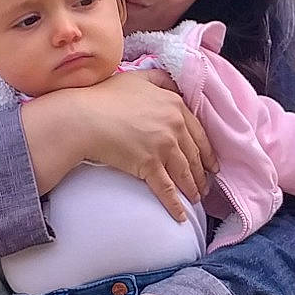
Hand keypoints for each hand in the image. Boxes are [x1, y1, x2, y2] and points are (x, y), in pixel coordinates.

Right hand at [20, 71, 216, 220]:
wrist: (84, 118)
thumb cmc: (106, 96)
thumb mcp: (137, 78)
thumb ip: (159, 78)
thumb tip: (172, 83)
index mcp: (174, 105)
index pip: (198, 132)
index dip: (206, 151)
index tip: (210, 163)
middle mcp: (174, 126)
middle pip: (194, 155)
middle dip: (202, 173)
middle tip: (206, 185)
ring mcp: (163, 147)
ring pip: (184, 173)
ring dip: (192, 189)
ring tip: (195, 198)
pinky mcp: (149, 165)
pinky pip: (166, 190)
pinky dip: (175, 205)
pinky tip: (180, 216)